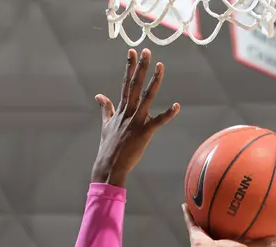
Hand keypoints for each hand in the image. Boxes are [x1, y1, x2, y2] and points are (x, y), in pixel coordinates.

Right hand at [91, 49, 178, 187]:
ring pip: (146, 97)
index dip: (130, 67)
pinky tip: (176, 106)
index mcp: (121, 109)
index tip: (132, 51)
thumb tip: (99, 96)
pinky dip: (168, 114)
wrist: (109, 166)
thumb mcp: (106, 124)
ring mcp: (136, 122)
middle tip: (147, 51)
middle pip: (135, 85)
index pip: (126, 83)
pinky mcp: (144, 133)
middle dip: (141, 67)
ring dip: (154, 81)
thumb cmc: (108, 147)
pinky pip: (158, 122)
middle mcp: (128, 112)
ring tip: (160, 66)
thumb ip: (106, 108)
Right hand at [182, 205, 275, 246]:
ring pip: (204, 219)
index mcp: (228, 241)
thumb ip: (262, 244)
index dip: (240, 223)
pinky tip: (186, 201)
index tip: (245, 213)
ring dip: (203, 210)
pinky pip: (190, 219)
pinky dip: (187, 212)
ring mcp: (205, 234)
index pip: (236, 231)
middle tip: (224, 201)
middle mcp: (216, 237)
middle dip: (221, 214)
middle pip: (219, 222)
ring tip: (203, 197)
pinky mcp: (194, 232)